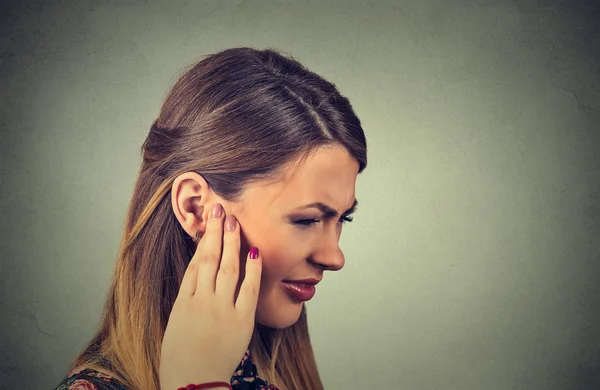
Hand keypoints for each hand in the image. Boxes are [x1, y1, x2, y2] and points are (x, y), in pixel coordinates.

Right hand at [159, 203, 261, 389]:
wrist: (192, 385)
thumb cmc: (180, 360)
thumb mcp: (176, 324)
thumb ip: (188, 300)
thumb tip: (198, 277)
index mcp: (184, 302)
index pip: (195, 262)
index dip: (201, 240)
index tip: (206, 222)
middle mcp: (201, 300)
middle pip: (208, 257)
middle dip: (214, 231)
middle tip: (219, 208)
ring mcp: (221, 309)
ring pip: (227, 267)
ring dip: (231, 241)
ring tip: (233, 220)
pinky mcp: (241, 320)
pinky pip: (248, 289)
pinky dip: (252, 269)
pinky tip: (254, 251)